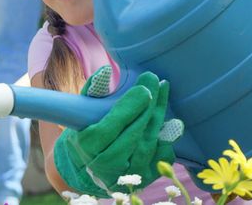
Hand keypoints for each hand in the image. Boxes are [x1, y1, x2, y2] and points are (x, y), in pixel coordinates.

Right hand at [53, 68, 182, 196]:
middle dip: (147, 107)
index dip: (129, 108)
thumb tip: (106, 72)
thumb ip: (94, 90)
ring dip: (159, 116)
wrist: (90, 165)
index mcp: (86, 148)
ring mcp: (126, 177)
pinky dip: (166, 137)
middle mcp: (105, 168)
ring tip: (163, 90)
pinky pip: (161, 157)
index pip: (109, 129)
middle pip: (133, 136)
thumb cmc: (88, 128)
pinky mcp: (144, 180)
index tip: (143, 87)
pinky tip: (167, 118)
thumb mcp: (84, 109)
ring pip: (149, 146)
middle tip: (156, 82)